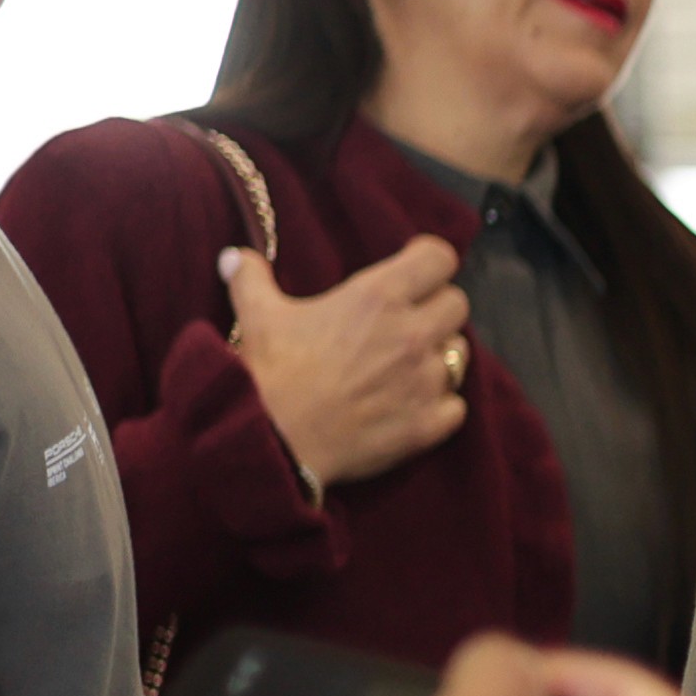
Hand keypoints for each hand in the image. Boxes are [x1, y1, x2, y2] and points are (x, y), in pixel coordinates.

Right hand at [225, 231, 470, 494]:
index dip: (429, 260)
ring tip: (410, 364)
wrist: (272, 440)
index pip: (439, 258)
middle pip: (458, 304)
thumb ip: (252, 278)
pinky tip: (414, 405)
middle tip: (410, 321)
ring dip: (441, 355)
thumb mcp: (256, 314)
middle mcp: (411, 334)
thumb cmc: (268, 372)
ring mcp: (425, 381)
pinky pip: (457, 406)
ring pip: (461, 354)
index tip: (415, 269)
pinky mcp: (428, 424)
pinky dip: (441, 405)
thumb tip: (234, 256)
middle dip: (437, 308)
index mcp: (378, 297)